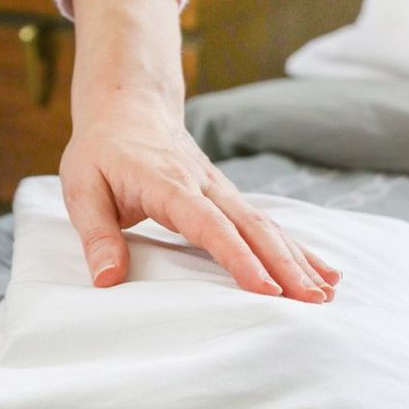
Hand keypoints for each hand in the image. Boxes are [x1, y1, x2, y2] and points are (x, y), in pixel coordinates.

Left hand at [60, 0, 341, 302]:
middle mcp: (204, 186)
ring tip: (327, 293)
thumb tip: (107, 280)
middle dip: (284, 265)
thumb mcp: (82, 188)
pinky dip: (295, 248)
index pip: (209, 225)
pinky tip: (321, 271)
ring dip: (298, 259)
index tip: (264, 289)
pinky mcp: (228, 196)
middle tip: (311, 301)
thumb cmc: (102, 151)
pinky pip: (265, 224)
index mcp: (168, 184)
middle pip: (252, 227)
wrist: (128, 106)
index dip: (238, 258)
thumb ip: (96, 234)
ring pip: (266, 225)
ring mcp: (221, 189)